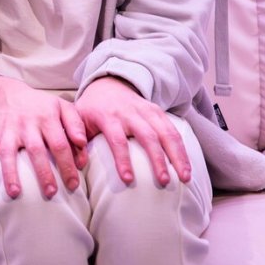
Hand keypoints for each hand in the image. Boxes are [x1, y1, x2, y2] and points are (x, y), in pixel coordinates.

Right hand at [0, 74, 87, 198]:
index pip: (59, 143)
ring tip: (15, 193)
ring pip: (7, 152)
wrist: (7, 93)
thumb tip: (83, 144)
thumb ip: (75, 124)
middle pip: (35, 150)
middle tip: (51, 193)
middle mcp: (26, 123)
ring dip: (10, 173)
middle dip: (43, 172)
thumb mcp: (61, 106)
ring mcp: (7, 130)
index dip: (67, 165)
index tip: (73, 184)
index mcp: (46, 117)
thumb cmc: (40, 106)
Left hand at [74, 76, 191, 185]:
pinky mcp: (157, 111)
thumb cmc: (91, 108)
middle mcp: (130, 112)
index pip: (117, 139)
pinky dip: (182, 147)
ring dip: (177, 155)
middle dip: (157, 159)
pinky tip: (188, 165)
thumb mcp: (78, 119)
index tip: (128, 180)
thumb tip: (78, 163)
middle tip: (164, 182)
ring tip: (185, 177)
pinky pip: (173, 129)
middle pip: (147, 136)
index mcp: (108, 115)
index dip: (122, 159)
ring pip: (166, 132)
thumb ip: (76, 138)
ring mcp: (146, 110)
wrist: (107, 83)